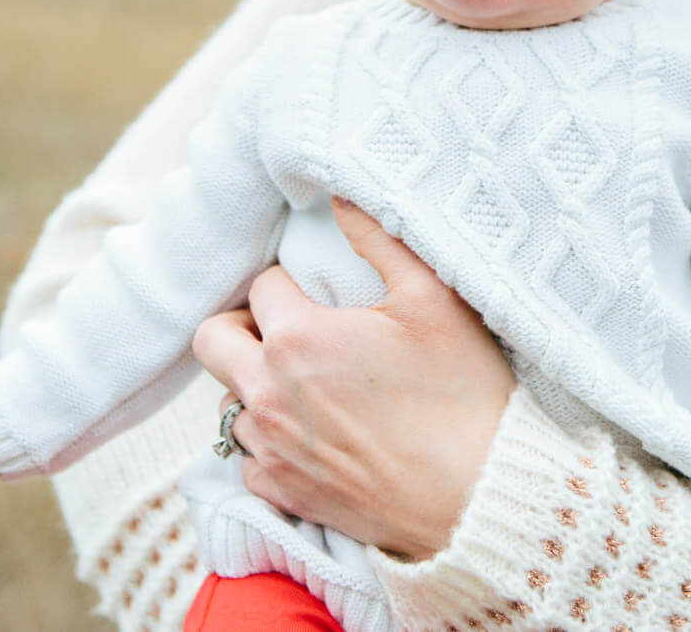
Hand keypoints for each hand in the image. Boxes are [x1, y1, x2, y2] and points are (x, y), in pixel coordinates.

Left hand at [191, 196, 515, 559]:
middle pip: (210, 339)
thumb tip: (341, 197)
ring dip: (256, 387)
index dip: (292, 282)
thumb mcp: (434, 301)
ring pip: (227, 401)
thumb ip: (380, 240)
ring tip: (309, 387)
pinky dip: (270, 443)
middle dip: (241, 325)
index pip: (261, 285)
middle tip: (286, 330)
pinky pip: (247, 458)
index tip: (322, 295)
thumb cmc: (463, 394)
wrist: (480, 494)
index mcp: (298, 336)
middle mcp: (268, 391)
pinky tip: (316, 436)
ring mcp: (270, 447)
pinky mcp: (281, 491)